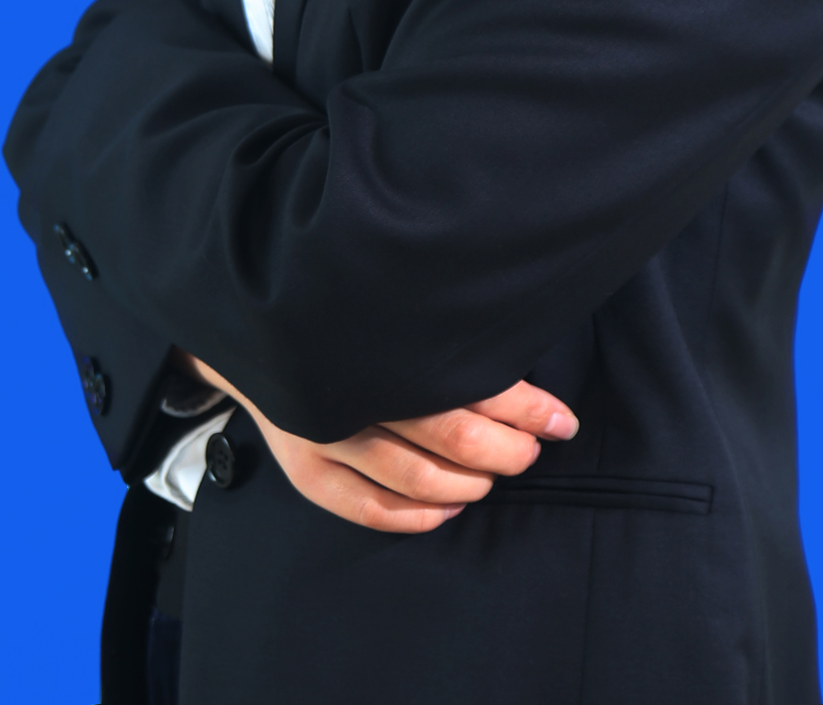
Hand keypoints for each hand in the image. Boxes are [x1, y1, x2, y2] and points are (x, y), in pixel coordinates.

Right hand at [175, 351, 577, 534]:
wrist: (261, 324)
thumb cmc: (351, 315)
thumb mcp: (397, 306)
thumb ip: (448, 329)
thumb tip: (525, 361)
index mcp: (385, 336)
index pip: (471, 380)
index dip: (525, 408)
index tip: (561, 420)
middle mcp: (354, 385)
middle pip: (449, 433)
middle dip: (504, 450)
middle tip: (530, 450)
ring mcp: (324, 429)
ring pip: (414, 477)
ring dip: (468, 484)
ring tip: (494, 477)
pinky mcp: (304, 464)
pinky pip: (366, 507)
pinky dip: (416, 516)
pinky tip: (449, 507)